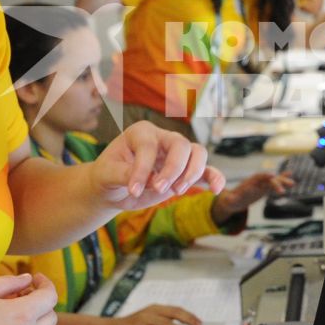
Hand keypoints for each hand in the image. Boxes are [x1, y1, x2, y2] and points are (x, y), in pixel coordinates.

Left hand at [91, 121, 222, 209]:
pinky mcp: (184, 172)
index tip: (133, 190)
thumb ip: (125, 174)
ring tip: (177, 191)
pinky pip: (206, 171)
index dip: (143, 169)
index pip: (149, 147)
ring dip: (192, 172)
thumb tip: (146, 180)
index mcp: (141, 133)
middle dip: (173, 169)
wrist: (113, 188)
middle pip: (181, 145)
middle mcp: (163, 139)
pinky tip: (217, 190)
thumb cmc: (108, 175)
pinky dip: (214, 178)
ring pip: (198, 153)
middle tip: (159, 189)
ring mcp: (176, 155)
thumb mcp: (107, 174)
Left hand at [211, 170, 292, 222]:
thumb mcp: (230, 201)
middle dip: (276, 183)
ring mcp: (262, 184)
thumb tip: (228, 199)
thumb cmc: (232, 200)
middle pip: (268, 180)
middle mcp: (257, 182)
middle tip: (284, 189)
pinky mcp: (265, 188)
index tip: (272, 176)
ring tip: (293, 183)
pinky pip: (275, 183)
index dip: (265, 176)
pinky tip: (291, 174)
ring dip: (282, 181)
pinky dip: (282, 179)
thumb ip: (231, 199)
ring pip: (274, 181)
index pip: (258, 177)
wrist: (235, 199)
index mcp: (249, 183)